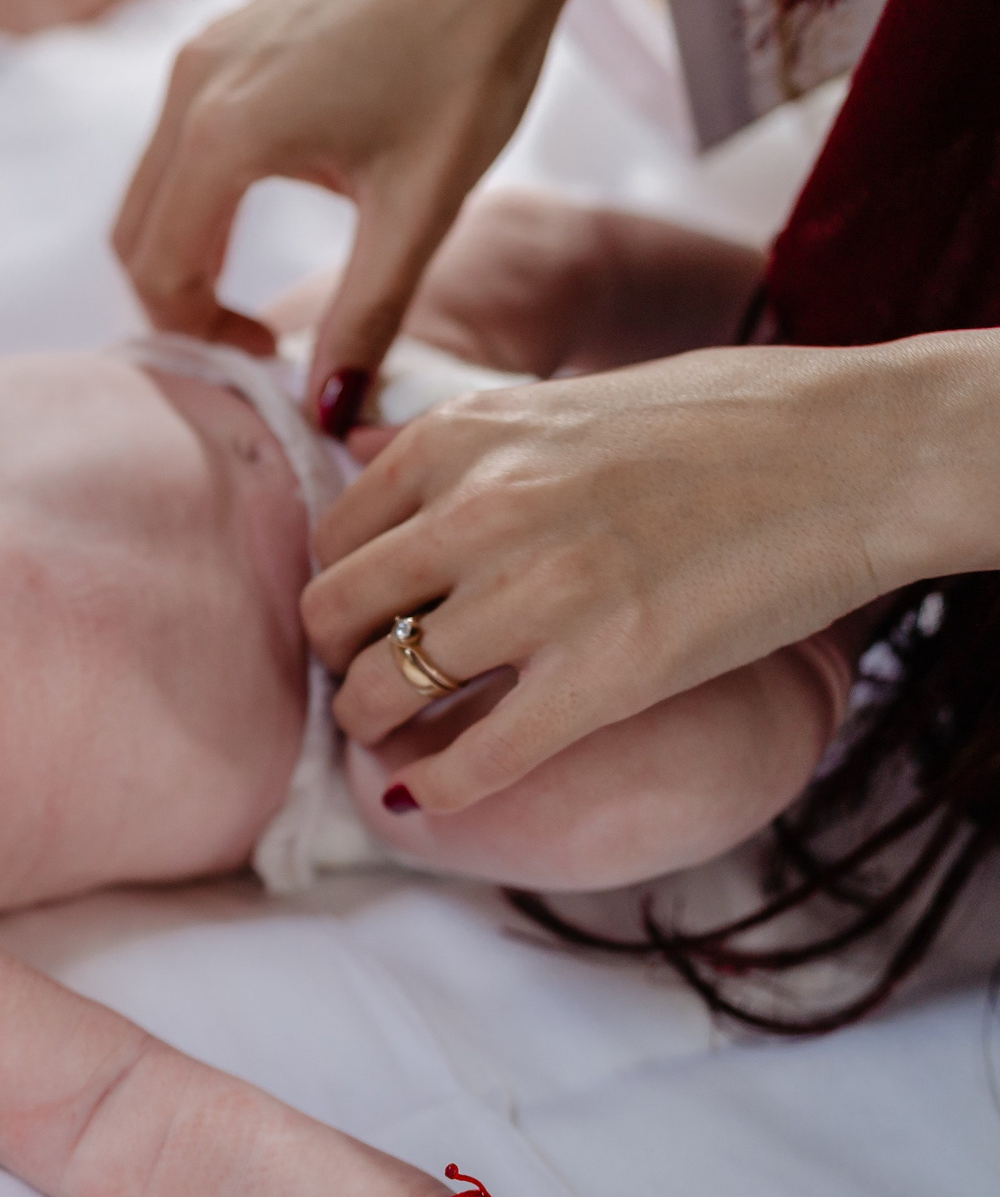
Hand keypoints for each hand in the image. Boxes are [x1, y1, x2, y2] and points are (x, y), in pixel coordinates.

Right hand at [111, 0, 635, 424]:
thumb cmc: (475, 52)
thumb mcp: (425, 202)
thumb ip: (367, 314)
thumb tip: (327, 414)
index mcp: (226, 133)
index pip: (160, 272)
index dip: (199, 339)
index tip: (267, 363)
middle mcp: (191, 88)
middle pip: (135, 235)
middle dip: (179, 304)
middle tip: (253, 345)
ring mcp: (200, 54)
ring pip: (150, 190)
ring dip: (186, 253)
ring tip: (255, 292)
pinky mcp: (222, 37)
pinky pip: (177, 142)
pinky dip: (198, 200)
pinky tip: (267, 213)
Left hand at [300, 339, 992, 812]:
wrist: (861, 451)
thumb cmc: (724, 422)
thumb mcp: (558, 402)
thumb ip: (461, 442)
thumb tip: (358, 449)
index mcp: (461, 437)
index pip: (334, 538)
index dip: (341, 594)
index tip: (365, 624)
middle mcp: (479, 509)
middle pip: (334, 616)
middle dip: (338, 662)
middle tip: (369, 686)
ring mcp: (539, 593)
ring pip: (383, 690)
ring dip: (371, 728)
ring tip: (394, 739)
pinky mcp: (606, 672)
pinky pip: (476, 759)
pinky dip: (438, 787)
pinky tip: (432, 794)